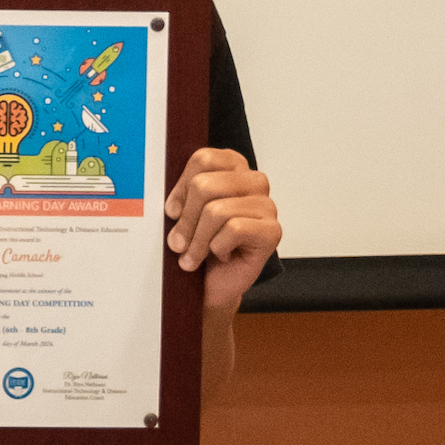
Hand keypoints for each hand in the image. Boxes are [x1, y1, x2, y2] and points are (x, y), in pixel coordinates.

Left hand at [166, 149, 280, 311]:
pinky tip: (222, 255)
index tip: (172, 212)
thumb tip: (172, 206)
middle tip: (179, 243)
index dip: (181, 189)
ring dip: (198, 240)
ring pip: (217, 210)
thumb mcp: (184, 215)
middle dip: (186, 220)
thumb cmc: (200, 246)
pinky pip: (234, 229)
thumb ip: (182, 198)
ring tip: (194, 255)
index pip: (204, 159)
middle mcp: (254, 182)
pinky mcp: (273, 231)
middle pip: (205, 185)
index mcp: (233, 168)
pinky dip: (218, 247)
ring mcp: (267, 206)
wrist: (213, 285)